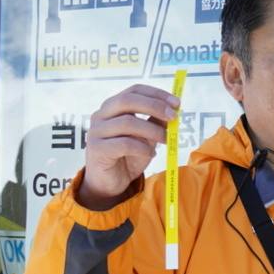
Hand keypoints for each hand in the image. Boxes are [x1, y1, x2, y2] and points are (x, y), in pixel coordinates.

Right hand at [80, 84, 178, 209]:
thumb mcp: (146, 137)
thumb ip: (155, 123)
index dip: (156, 94)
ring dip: (152, 130)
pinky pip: (124, 144)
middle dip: (155, 106)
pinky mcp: (96, 149)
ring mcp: (96, 132)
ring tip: (165, 140)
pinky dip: (142, 148)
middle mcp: (101, 115)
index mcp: (113, 107)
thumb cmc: (127, 156)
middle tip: (174, 117)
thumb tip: (173, 110)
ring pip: (128, 123)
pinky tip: (150, 155)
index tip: (176, 102)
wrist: (109, 182)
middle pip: (128, 101)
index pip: (134, 90)